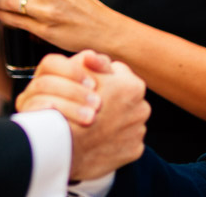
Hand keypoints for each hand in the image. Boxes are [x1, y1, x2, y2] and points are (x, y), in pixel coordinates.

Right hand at [19, 50, 148, 180]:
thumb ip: (92, 62)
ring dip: (114, 120)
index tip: (92, 86)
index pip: (119, 73)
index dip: (103, 78)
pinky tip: (98, 140)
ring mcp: (138, 131)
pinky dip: (114, 140)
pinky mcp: (133, 150)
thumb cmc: (69, 105)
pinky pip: (126, 141)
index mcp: (133, 86)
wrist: (63, 147)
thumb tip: (93, 56)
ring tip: (94, 123)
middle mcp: (142, 108)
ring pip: (127, 119)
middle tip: (94, 105)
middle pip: (126, 97)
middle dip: (111, 99)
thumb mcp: (78, 74)